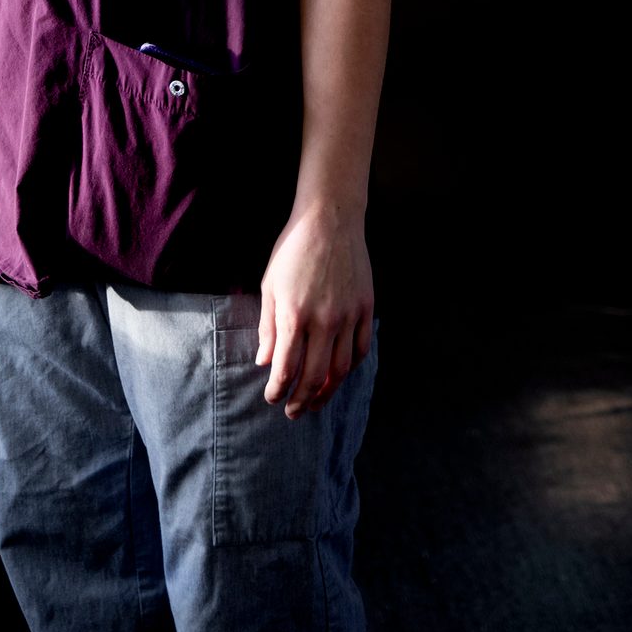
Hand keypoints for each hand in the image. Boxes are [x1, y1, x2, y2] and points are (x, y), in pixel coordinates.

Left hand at [255, 202, 373, 419]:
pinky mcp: (366, 308)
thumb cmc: (293, 248)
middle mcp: (324, 320)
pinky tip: (339, 373)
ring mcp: (349, 315)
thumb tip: (265, 361)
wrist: (330, 218)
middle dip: (301, 399)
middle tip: (293, 412)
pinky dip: (351, 367)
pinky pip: (361, 348)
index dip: (278, 390)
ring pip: (342, 368)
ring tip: (316, 401)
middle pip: (315, 375)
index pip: (286, 368)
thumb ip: (268, 326)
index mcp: (295, 315)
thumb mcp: (270, 284)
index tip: (272, 398)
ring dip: (327, 391)